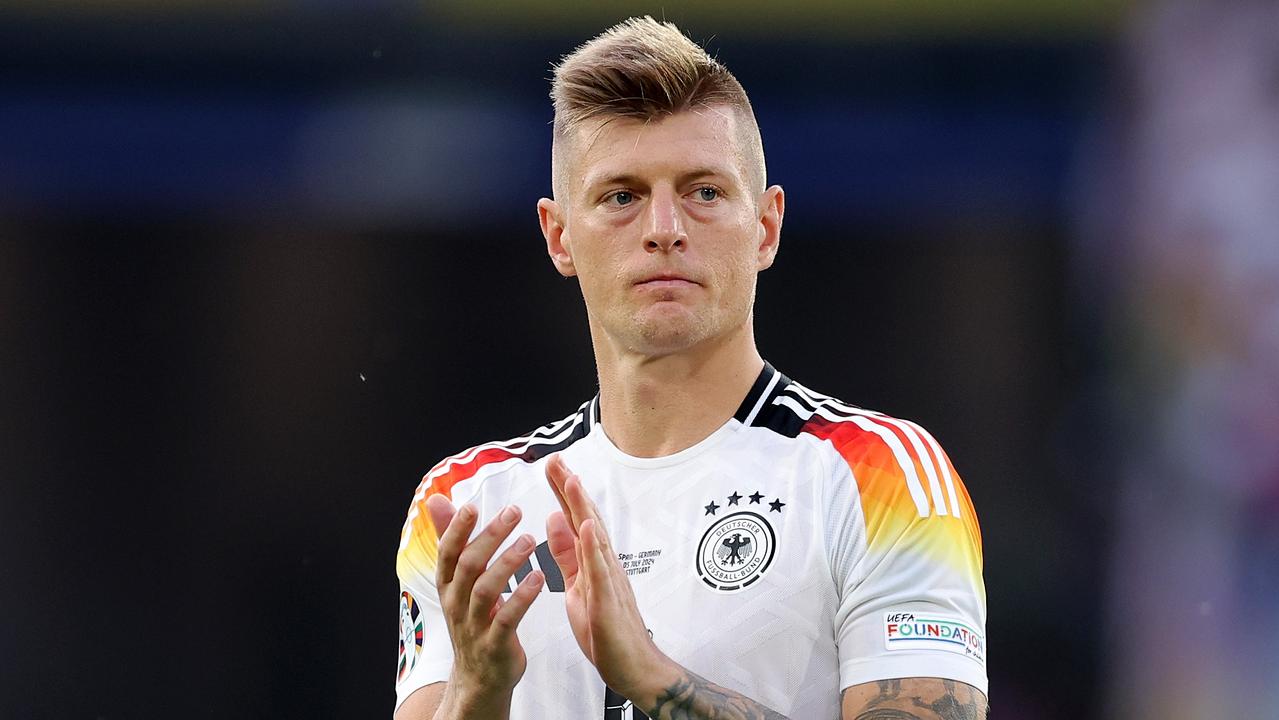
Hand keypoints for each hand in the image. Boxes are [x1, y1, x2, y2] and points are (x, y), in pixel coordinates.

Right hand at [426, 495, 544, 705]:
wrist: (478, 677)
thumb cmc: (472, 618)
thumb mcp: (457, 580)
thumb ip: (451, 538)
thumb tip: (435, 499)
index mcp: (447, 585)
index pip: (447, 552)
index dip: (457, 529)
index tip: (472, 505)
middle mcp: (456, 603)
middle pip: (468, 566)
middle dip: (490, 537)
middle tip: (514, 512)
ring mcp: (474, 626)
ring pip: (486, 590)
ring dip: (508, 562)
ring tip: (529, 541)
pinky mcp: (495, 644)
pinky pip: (508, 618)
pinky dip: (522, 597)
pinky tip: (539, 577)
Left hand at [544, 454, 671, 699]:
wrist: (633, 668)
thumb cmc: (606, 630)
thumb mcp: (576, 587)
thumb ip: (566, 555)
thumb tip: (553, 519)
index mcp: (592, 561)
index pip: (576, 519)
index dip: (563, 492)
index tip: (550, 464)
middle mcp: (604, 564)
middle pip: (586, 519)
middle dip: (570, 489)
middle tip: (555, 459)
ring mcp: (609, 580)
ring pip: (594, 537)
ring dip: (582, 508)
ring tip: (570, 480)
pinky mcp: (608, 602)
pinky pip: (600, 572)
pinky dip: (592, 548)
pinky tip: (586, 528)